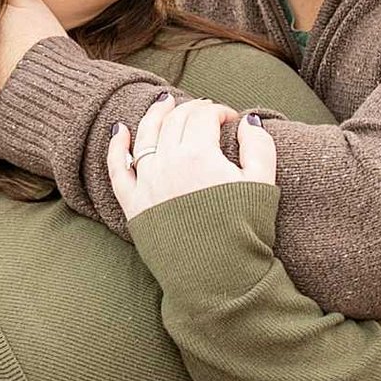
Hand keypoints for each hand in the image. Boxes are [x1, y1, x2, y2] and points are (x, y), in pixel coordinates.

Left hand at [107, 93, 274, 219]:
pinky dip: (116, 146)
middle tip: (204, 113)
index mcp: (199, 155)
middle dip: (191, 110)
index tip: (231, 120)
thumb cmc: (244, 232)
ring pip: (144, 136)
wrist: (217, 277)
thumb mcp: (263, 185)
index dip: (220, 111)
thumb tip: (247, 120)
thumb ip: (258, 146)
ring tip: (164, 102)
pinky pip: (117, 168)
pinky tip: (119, 130)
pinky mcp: (133, 204)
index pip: (204, 116)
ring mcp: (146, 183)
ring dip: (155, 115)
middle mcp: (167, 164)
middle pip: (174, 121)